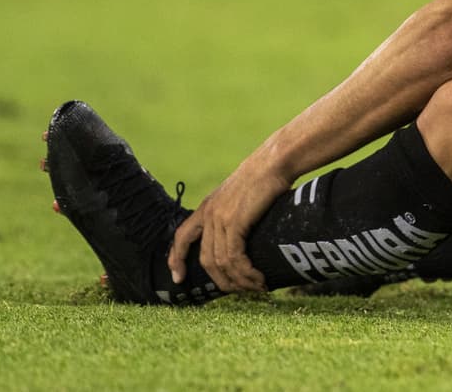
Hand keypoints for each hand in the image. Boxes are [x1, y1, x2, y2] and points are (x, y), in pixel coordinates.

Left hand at [167, 157, 291, 292]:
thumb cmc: (266, 175)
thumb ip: (236, 211)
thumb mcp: (241, 193)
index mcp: (207, 206)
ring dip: (238, 280)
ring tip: (255, 287)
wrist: (275, 161)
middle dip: (221, 280)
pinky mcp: (235, 222)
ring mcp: (220, 218)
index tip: (178, 278)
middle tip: (239, 290)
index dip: (176, 259)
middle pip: (205, 259)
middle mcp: (209, 214)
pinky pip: (234, 257)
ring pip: (221, 262)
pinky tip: (257, 278)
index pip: (182, 236)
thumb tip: (245, 231)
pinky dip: (245, 272)